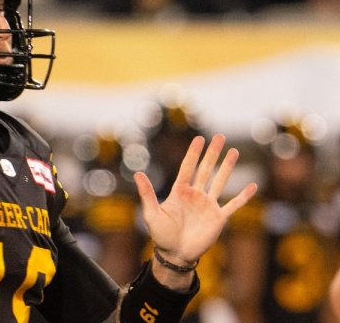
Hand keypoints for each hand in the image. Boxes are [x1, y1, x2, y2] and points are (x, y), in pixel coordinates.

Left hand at [134, 134, 256, 264]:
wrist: (175, 255)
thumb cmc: (161, 235)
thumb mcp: (151, 213)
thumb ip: (147, 193)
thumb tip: (137, 174)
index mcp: (180, 192)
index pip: (188, 168)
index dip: (194, 153)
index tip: (199, 138)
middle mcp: (195, 195)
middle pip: (206, 169)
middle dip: (212, 153)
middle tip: (220, 137)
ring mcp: (208, 205)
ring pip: (220, 181)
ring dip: (227, 167)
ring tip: (234, 151)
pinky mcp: (218, 218)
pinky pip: (233, 205)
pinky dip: (243, 196)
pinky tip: (253, 186)